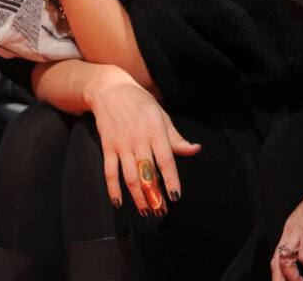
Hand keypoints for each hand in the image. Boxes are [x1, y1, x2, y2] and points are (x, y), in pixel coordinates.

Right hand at [86, 71, 200, 216]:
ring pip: (129, 177)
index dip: (171, 180)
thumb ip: (176, 137)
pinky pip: (109, 172)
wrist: (109, 89)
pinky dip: (113, 188)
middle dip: (155, 196)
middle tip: (161, 212)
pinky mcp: (107, 147)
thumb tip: (195, 150)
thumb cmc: (139, 102)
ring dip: (138, 197)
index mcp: (155, 130)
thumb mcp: (161, 115)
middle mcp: (138, 139)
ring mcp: (121, 144)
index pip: (166, 160)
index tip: (175, 196)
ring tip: (146, 212)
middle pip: (147, 173)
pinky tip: (119, 202)